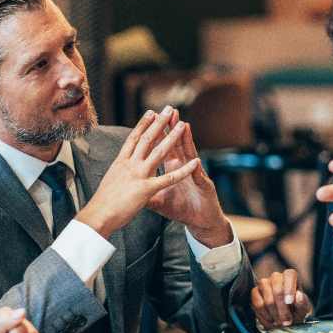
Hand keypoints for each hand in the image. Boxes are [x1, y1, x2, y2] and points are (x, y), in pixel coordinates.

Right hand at [77, 106, 199, 238]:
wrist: (97, 216)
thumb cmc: (101, 203)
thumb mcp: (109, 183)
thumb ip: (118, 174)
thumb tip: (118, 171)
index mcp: (120, 163)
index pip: (133, 139)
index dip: (143, 125)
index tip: (151, 112)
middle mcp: (129, 165)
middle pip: (146, 139)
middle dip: (159, 123)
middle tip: (169, 109)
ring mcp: (138, 175)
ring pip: (159, 152)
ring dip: (172, 137)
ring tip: (182, 124)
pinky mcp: (146, 189)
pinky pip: (169, 178)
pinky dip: (184, 170)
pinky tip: (195, 162)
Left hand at [147, 117, 231, 247]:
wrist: (201, 221)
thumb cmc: (183, 208)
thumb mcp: (160, 200)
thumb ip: (146, 192)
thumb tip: (127, 187)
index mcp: (173, 168)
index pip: (163, 147)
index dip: (158, 135)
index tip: (151, 120)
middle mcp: (185, 168)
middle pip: (177, 145)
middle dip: (172, 128)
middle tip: (169, 111)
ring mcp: (196, 176)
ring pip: (191, 155)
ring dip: (187, 141)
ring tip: (184, 125)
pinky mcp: (205, 187)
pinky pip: (200, 179)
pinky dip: (197, 171)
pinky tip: (196, 162)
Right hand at [251, 269, 312, 327]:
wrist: (283, 318)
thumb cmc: (296, 311)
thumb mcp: (303, 309)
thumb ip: (303, 303)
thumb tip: (299, 295)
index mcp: (290, 277)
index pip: (289, 275)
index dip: (289, 288)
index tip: (290, 302)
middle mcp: (276, 277)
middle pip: (277, 290)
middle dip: (282, 308)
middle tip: (286, 321)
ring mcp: (264, 283)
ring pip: (267, 298)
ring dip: (274, 313)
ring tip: (279, 323)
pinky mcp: (255, 292)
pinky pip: (258, 304)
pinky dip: (265, 315)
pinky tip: (271, 321)